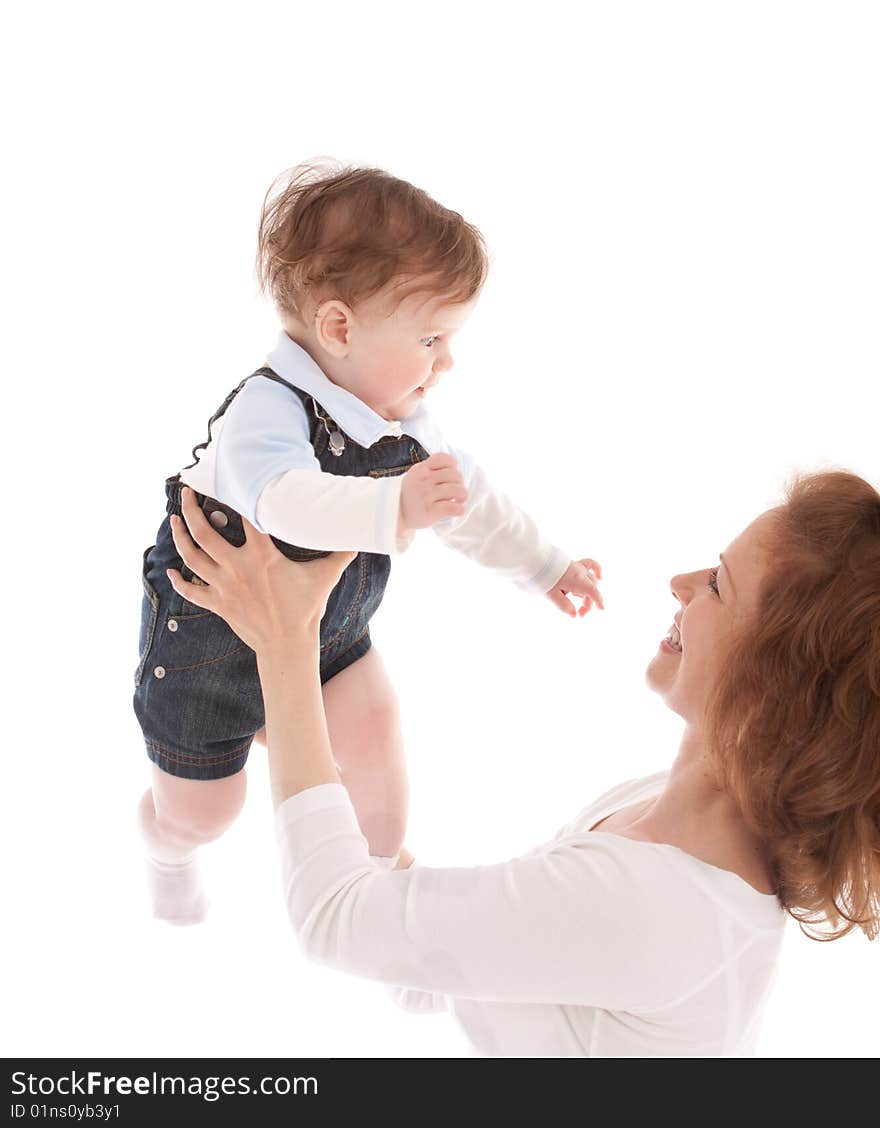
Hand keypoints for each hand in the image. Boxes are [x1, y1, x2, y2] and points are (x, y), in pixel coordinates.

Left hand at [166, 487, 356, 653]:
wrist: (288, 644)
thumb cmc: (306, 609)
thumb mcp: (326, 577)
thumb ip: (341, 553)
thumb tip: (361, 535)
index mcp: (262, 556)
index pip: (244, 517)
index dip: (235, 497)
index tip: (227, 483)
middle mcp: (237, 567)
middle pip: (204, 533)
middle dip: (190, 510)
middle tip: (184, 494)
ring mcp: (224, 586)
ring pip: (192, 557)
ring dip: (179, 537)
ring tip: (173, 520)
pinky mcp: (218, 603)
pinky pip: (191, 591)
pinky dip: (177, 582)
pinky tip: (169, 571)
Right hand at [398, 453, 467, 533]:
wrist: (395, 515)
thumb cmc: (411, 495)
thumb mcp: (416, 476)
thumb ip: (431, 469)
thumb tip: (456, 471)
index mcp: (420, 469)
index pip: (445, 459)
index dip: (453, 467)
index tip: (450, 477)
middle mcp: (423, 480)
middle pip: (455, 475)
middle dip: (459, 483)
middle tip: (455, 492)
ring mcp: (426, 495)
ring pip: (457, 490)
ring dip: (462, 496)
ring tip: (458, 500)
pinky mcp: (430, 511)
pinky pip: (453, 508)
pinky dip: (459, 509)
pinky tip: (456, 510)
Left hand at [545, 558, 603, 618]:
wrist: (535, 557)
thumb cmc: (543, 576)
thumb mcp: (551, 594)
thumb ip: (564, 605)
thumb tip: (574, 615)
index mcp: (577, 580)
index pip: (593, 591)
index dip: (599, 601)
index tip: (602, 609)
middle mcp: (580, 572)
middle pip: (591, 589)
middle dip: (588, 603)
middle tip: (579, 614)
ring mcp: (577, 567)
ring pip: (590, 580)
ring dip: (588, 592)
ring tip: (578, 600)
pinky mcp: (573, 563)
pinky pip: (589, 565)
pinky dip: (596, 571)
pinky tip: (599, 576)